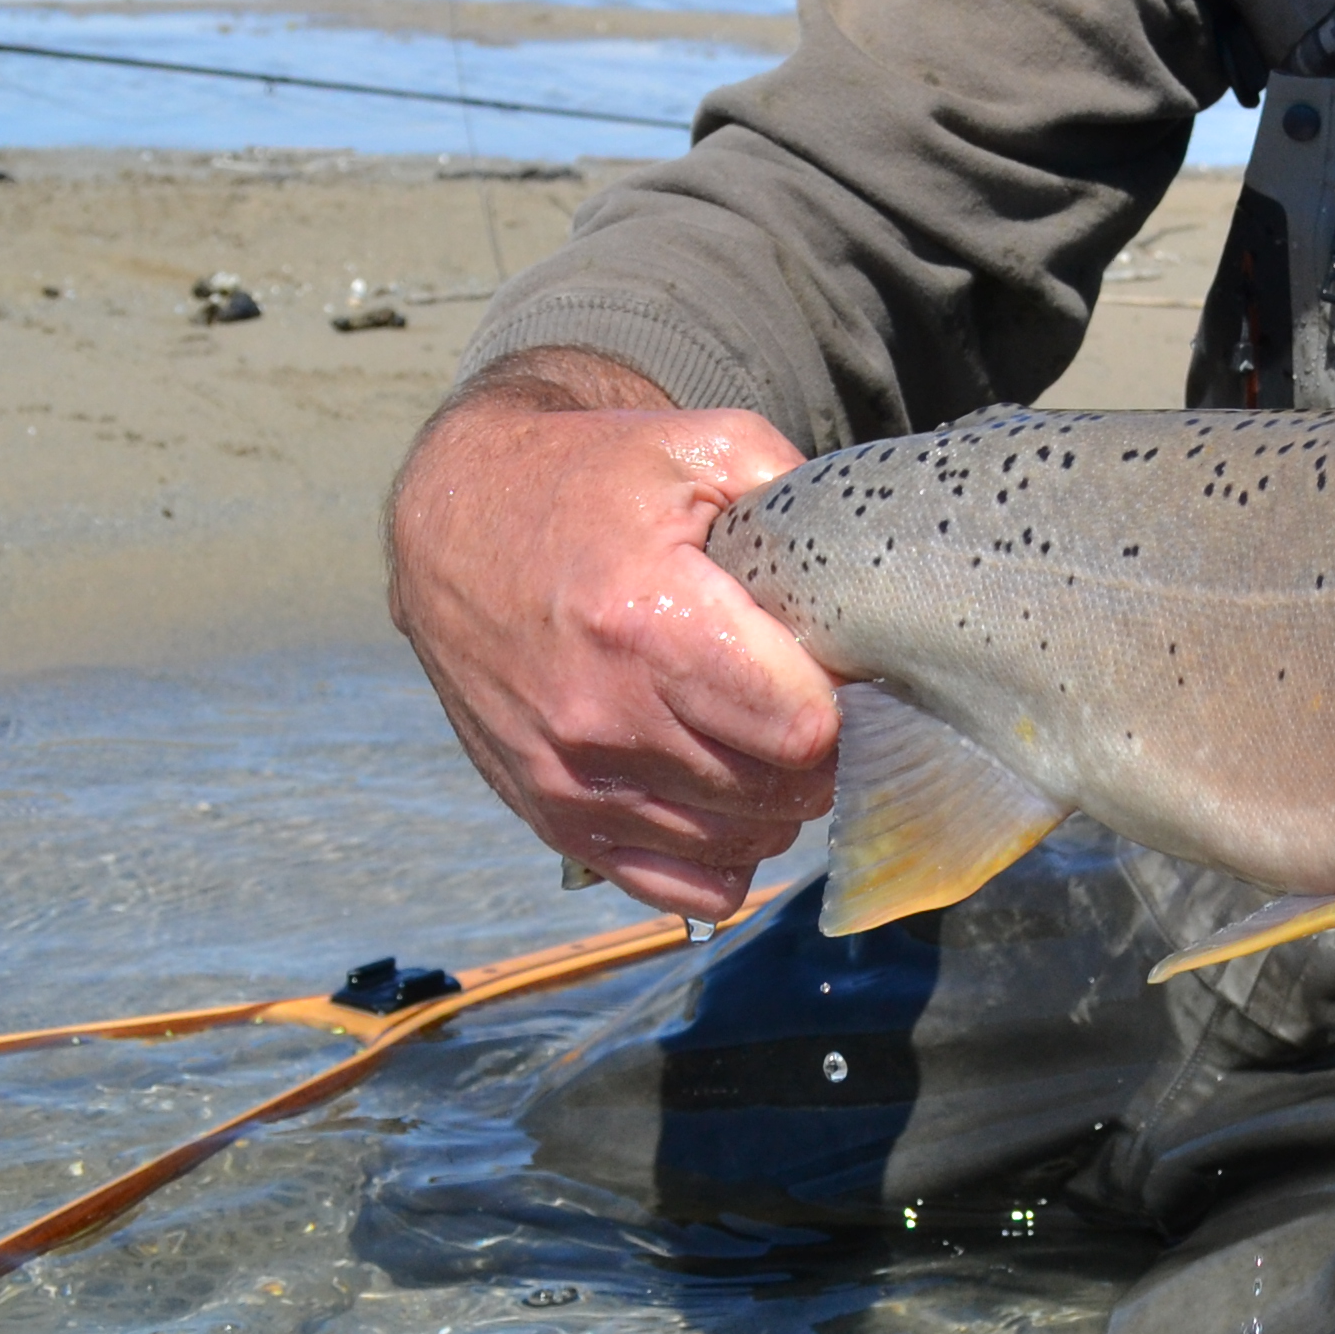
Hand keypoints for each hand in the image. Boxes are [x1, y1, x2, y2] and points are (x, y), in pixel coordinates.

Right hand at [383, 348, 838, 919]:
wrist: (458, 525)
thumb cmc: (590, 482)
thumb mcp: (704, 447)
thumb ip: (801, 500)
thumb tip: (876, 573)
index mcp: (647, 623)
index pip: (800, 730)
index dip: (846, 704)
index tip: (845, 670)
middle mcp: (603, 718)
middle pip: (777, 792)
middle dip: (822, 754)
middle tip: (817, 701)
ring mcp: (572, 781)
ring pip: (737, 843)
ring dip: (776, 802)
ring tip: (770, 737)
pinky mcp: (553, 819)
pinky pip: (679, 886)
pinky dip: (723, 854)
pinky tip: (729, 794)